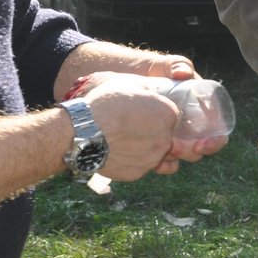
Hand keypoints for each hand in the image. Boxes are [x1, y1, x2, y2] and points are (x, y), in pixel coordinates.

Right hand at [71, 72, 215, 178]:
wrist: (84, 131)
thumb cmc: (107, 103)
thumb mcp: (131, 84)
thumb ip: (149, 91)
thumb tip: (152, 94)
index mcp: (168, 115)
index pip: (173, 116)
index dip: (160, 114)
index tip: (148, 113)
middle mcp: (166, 140)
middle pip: (169, 138)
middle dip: (158, 134)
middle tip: (137, 128)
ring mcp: (152, 159)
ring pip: (157, 156)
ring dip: (148, 150)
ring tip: (127, 141)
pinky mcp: (137, 174)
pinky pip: (141, 167)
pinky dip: (133, 161)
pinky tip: (118, 151)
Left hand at [124, 56, 228, 167]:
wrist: (129, 80)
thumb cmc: (154, 71)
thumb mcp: (167, 66)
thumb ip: (177, 65)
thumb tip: (183, 73)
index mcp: (201, 111)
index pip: (216, 131)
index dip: (215, 142)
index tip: (202, 144)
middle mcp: (190, 126)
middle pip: (200, 148)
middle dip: (192, 153)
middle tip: (177, 149)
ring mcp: (173, 135)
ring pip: (182, 156)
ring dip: (176, 160)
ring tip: (162, 154)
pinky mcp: (157, 143)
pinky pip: (164, 160)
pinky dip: (162, 165)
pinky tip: (154, 164)